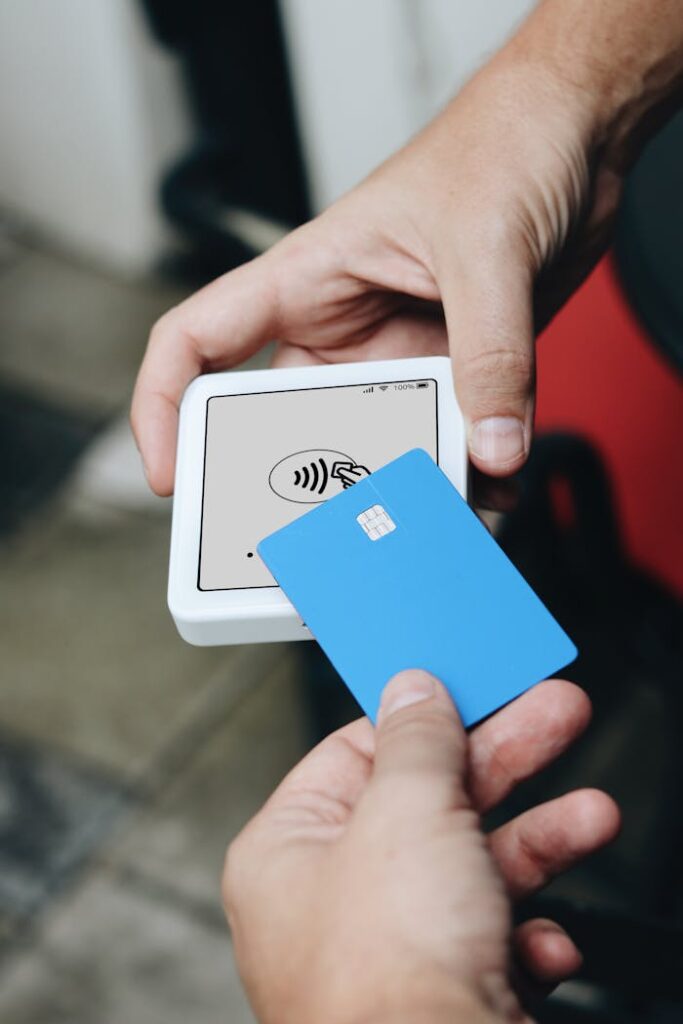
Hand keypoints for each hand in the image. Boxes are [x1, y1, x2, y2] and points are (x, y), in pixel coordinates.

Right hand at [131, 1, 682, 496]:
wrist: (576, 130)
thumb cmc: (502, 145)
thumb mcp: (485, 248)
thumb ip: (489, 353)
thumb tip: (492, 448)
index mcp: (306, 279)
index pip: (197, 341)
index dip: (164, 406)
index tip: (172, 476)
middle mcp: (342, 325)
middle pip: (288, 423)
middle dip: (302, 486)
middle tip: (321, 538)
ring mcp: (398, 352)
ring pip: (378, 445)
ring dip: (404, 488)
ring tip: (436, 519)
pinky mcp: (455, 368)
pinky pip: (448, 438)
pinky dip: (471, 471)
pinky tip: (497, 487)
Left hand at [223, 672, 619, 1023]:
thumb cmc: (387, 977)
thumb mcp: (407, 813)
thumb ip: (416, 739)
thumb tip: (413, 689)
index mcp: (290, 849)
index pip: (358, 750)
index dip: (423, 712)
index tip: (474, 683)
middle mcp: (333, 899)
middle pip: (427, 799)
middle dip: (503, 758)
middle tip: (555, 713)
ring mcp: (391, 950)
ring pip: (471, 866)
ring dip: (538, 840)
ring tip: (591, 813)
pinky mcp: (442, 992)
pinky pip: (491, 937)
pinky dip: (527, 932)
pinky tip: (546, 940)